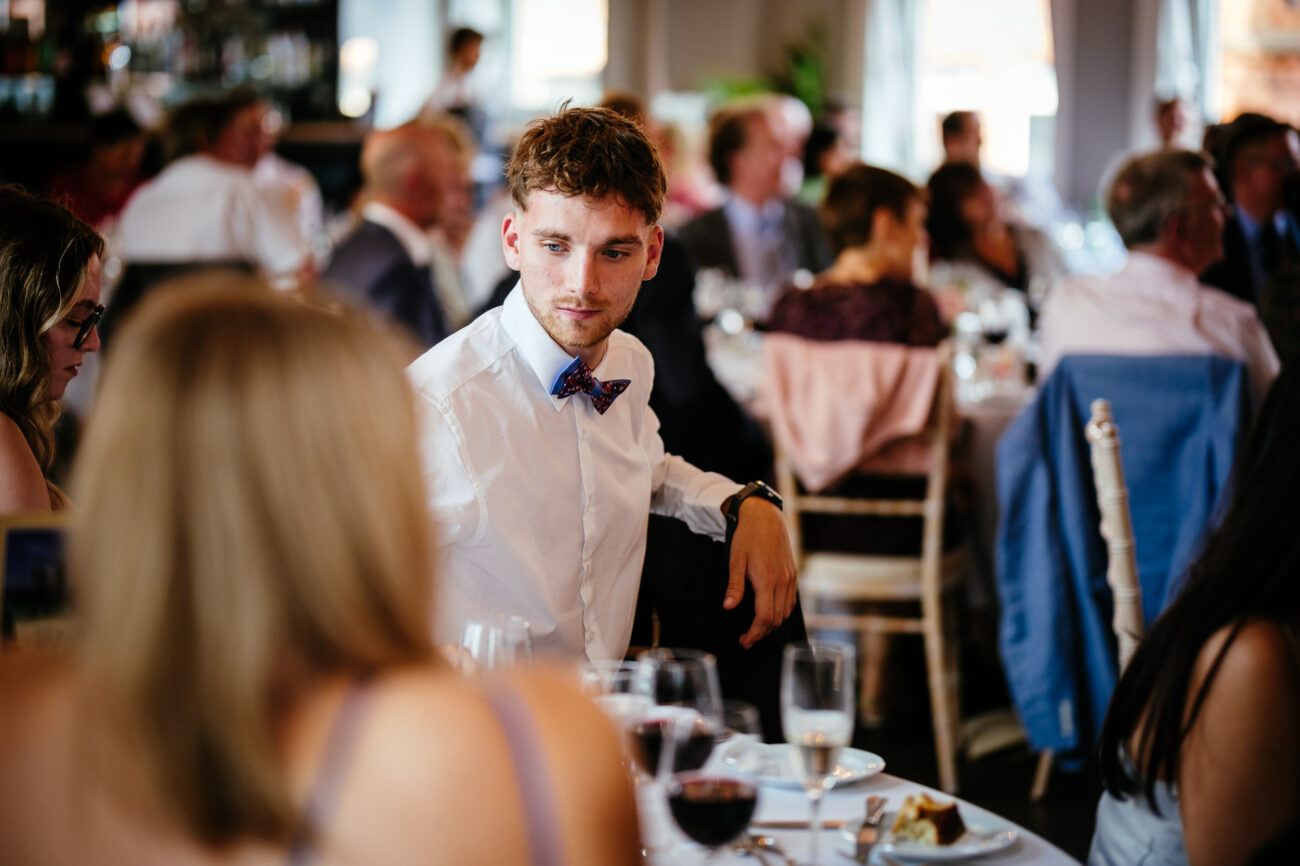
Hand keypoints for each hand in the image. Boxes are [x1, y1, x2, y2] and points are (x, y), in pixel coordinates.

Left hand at [725, 497, 797, 648]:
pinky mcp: (792, 574)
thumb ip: (735, 585)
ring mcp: (790, 578)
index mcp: (767, 579)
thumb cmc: (748, 536)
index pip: (765, 617)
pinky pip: (790, 601)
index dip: (754, 633)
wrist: (765, 516)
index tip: (744, 640)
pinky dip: (781, 613)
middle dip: (761, 633)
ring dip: (772, 625)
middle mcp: (782, 581)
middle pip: (777, 619)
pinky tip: (769, 613)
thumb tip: (729, 607)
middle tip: (746, 639)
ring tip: (756, 629)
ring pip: (786, 612)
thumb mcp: (736, 559)